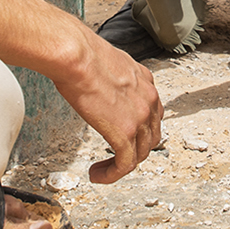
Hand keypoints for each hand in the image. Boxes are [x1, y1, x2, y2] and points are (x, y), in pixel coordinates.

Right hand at [56, 25, 164, 184]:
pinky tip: (97, 175)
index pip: (152, 111)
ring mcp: (140, 117)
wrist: (77, 55)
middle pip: (151, 135)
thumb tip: (92, 76)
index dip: (139, 128)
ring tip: (102, 170)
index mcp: (145, 80)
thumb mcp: (105, 61)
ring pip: (141, 153)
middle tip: (114, 156)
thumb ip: (108, 74)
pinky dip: (112, 174)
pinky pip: (125, 164)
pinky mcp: (125, 133)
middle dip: (135, 149)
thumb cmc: (81, 53)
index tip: (122, 135)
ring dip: (122, 165)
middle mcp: (149, 99)